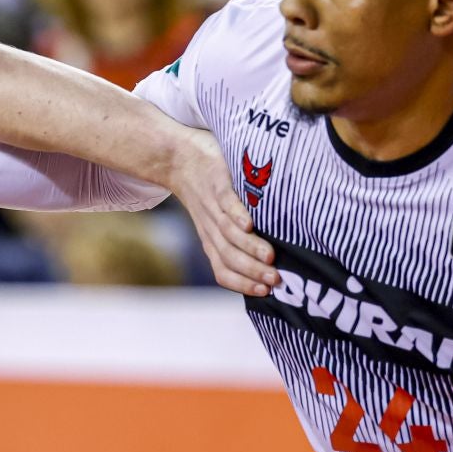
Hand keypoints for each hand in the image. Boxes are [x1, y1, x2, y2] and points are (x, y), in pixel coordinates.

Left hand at [167, 129, 278, 295]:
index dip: (241, 283)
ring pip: (229, 234)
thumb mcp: (215, 219)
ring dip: (250, 248)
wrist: (176, 158)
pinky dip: (236, 215)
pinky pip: (225, 202)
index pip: (222, 270)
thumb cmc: (206, 191)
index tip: (265, 292)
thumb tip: (270, 258)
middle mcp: (210, 227)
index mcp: (211, 239)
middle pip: (229, 256)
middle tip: (275, 280)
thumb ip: (237, 237)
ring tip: (270, 258)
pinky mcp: (216, 183)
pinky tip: (249, 225)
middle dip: (252, 271)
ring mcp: (212, 206)